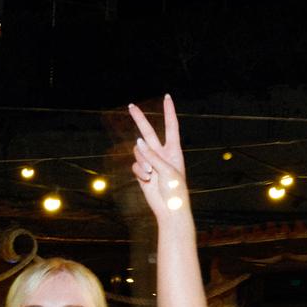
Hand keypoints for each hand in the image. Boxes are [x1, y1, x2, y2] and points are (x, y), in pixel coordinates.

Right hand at [127, 97, 187, 222]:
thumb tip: (138, 141)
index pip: (171, 126)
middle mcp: (162, 154)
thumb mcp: (168, 171)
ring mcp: (151, 162)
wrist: (170, 210)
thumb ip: (153, 155)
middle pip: (148, 132)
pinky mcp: (143, 172)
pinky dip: (140, 172)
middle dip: (139, 119)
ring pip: (138, 152)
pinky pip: (135, 165)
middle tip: (130, 105)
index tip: (167, 97)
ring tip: (151, 174)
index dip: (169, 112)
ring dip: (142, 162)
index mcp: (174, 151)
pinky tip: (147, 180)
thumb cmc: (175, 190)